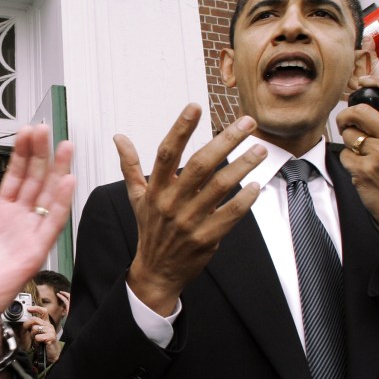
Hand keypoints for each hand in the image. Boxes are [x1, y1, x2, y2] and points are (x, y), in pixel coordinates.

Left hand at [0, 125, 73, 378]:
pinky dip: (60, 203)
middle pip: (34, 181)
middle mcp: (16, 223)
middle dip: (40, 154)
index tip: (26, 132)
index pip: (15, 178)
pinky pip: (50, 224)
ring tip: (64, 146)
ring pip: (46, 197)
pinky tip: (67, 181)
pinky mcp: (33, 252)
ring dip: (57, 171)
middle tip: (45, 129)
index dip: (21, 154)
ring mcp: (26, 236)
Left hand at [22, 305, 60, 362]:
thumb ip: (31, 326)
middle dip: (29, 327)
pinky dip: (36, 341)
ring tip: (37, 340)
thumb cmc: (42, 344)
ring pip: (35, 328)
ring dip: (33, 336)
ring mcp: (51, 330)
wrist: (49, 354)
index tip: (29, 309)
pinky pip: (37, 337)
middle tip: (31, 334)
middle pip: (35, 320)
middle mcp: (49, 325)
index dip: (36, 309)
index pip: (43, 312)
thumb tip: (25, 322)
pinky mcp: (51, 337)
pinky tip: (40, 343)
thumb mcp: (35, 334)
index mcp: (45, 323)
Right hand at [121, 105, 266, 314]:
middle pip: (200, 165)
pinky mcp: (206, 238)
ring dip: (243, 166)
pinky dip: (245, 199)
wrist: (156, 271)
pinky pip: (230, 215)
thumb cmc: (150, 229)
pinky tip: (256, 184)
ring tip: (259, 149)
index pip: (166, 153)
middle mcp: (171, 203)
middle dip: (225, 141)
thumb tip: (119, 138)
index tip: (195, 107)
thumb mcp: (137, 197)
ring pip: (220, 187)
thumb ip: (130, 165)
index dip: (180, 129)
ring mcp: (189, 221)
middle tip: (246, 123)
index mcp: (155, 189)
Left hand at [337, 72, 378, 259]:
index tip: (366, 81)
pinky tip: (360, 168)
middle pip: (362, 111)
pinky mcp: (364, 171)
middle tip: (347, 121)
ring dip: (348, 140)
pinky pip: (344, 155)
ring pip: (349, 133)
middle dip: (347, 114)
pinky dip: (347, 160)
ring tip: (360, 151)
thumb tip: (377, 98)